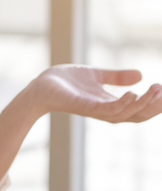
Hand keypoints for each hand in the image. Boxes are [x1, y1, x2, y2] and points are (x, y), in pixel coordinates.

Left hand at [28, 66, 161, 122]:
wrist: (39, 86)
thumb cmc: (64, 83)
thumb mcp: (95, 76)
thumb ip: (116, 77)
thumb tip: (140, 74)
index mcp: (111, 104)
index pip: (139, 109)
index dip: (155, 103)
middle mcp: (106, 111)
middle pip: (137, 115)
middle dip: (154, 106)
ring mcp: (94, 110)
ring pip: (126, 114)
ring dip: (143, 103)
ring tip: (154, 90)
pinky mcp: (82, 107)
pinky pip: (106, 110)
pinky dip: (122, 104)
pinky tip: (132, 93)